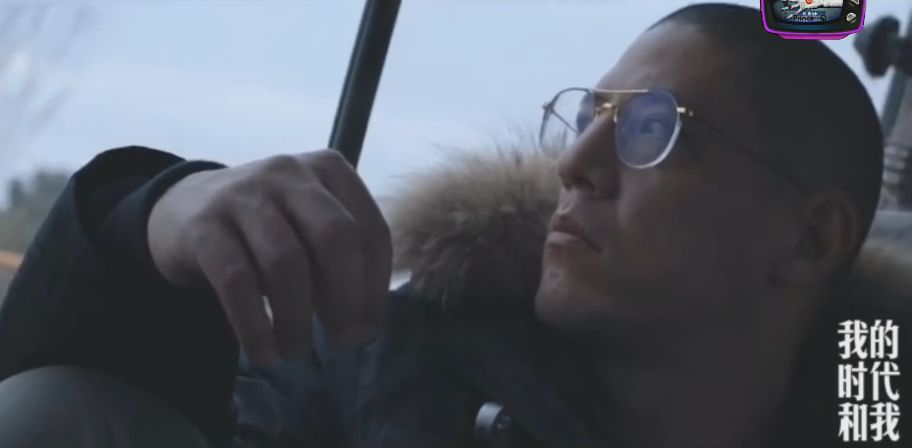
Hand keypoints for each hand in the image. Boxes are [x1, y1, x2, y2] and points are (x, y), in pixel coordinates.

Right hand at [147, 151, 391, 365]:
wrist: (183, 209)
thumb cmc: (268, 226)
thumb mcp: (309, 225)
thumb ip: (342, 259)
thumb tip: (363, 325)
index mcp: (329, 170)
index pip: (370, 231)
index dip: (375, 286)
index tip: (369, 328)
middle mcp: (288, 173)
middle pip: (335, 239)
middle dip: (346, 299)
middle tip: (345, 342)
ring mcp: (243, 195)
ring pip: (286, 262)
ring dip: (297, 318)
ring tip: (297, 352)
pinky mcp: (204, 225)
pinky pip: (237, 281)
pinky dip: (255, 325)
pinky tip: (264, 353)